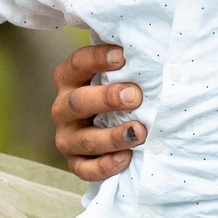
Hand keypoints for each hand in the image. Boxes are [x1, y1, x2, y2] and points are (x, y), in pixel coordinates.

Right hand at [50, 42, 144, 182]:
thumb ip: (126, 66)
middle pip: (78, 101)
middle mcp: (63, 108)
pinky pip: (86, 169)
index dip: (97, 59)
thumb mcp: (117, 77)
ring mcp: (67, 137)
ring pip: (86, 139)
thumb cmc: (118, 95)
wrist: (110, 132)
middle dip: (107, 99)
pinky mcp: (75, 163)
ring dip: (113, 136)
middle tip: (135, 96)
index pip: (78, 64)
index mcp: (70, 80)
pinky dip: (105, 166)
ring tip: (139, 132)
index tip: (122, 56)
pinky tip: (126, 158)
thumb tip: (154, 49)